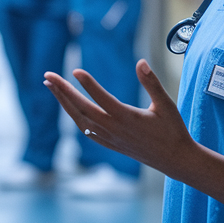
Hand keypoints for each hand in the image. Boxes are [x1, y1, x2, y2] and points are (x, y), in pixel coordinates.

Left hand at [43, 60, 195, 175]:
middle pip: (82, 109)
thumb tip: (141, 62)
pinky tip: (70, 109)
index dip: (88, 84)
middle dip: (63, 91)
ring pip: (80, 120)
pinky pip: (87, 131)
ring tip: (51, 86)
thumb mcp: (166, 104)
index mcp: (128, 118)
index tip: (75, 71)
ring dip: (64, 103)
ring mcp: (110, 139)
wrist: (175, 160)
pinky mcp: (111, 145)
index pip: (102, 99)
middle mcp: (114, 129)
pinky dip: (75, 118)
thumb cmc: (173, 130)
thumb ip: (152, 83)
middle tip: (48, 75)